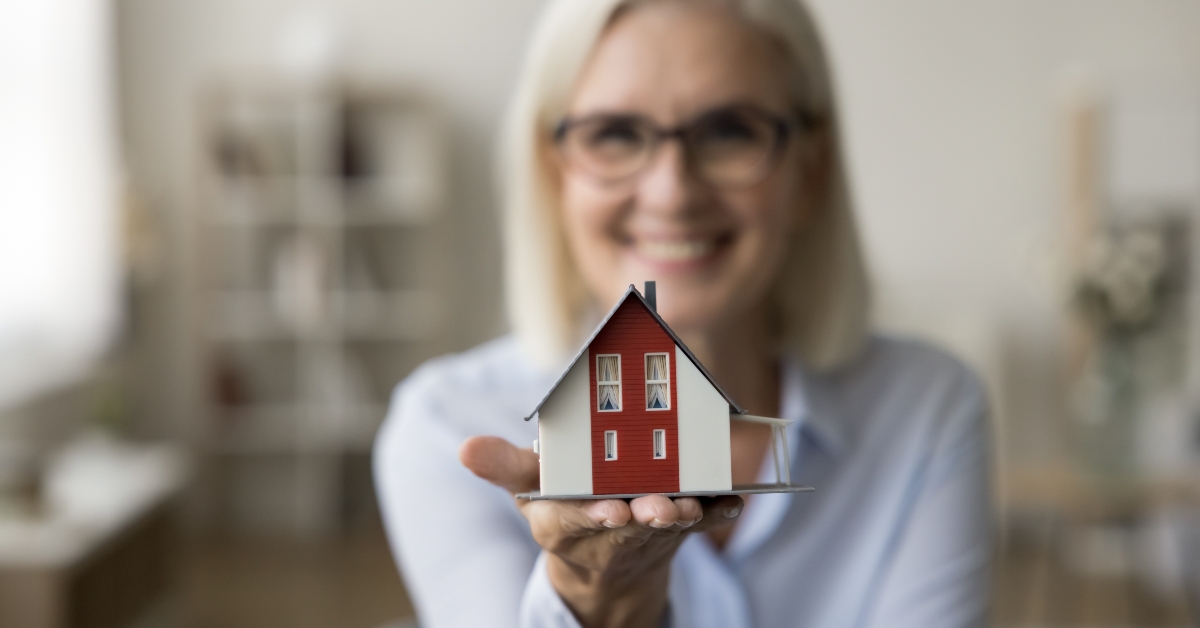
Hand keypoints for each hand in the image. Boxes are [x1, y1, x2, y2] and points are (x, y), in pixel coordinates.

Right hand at [460, 436, 742, 627]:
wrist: (605, 559)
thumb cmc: (565, 507)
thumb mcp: (529, 490)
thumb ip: (505, 466)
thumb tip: (466, 448)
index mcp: (567, 520)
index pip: (576, 521)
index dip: (593, 515)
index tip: (608, 510)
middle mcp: (611, 529)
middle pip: (630, 524)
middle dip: (647, 515)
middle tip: (661, 506)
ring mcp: (650, 531)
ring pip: (669, 526)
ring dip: (683, 516)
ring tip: (692, 505)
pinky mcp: (682, 526)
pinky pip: (705, 521)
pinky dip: (719, 511)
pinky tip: (734, 499)